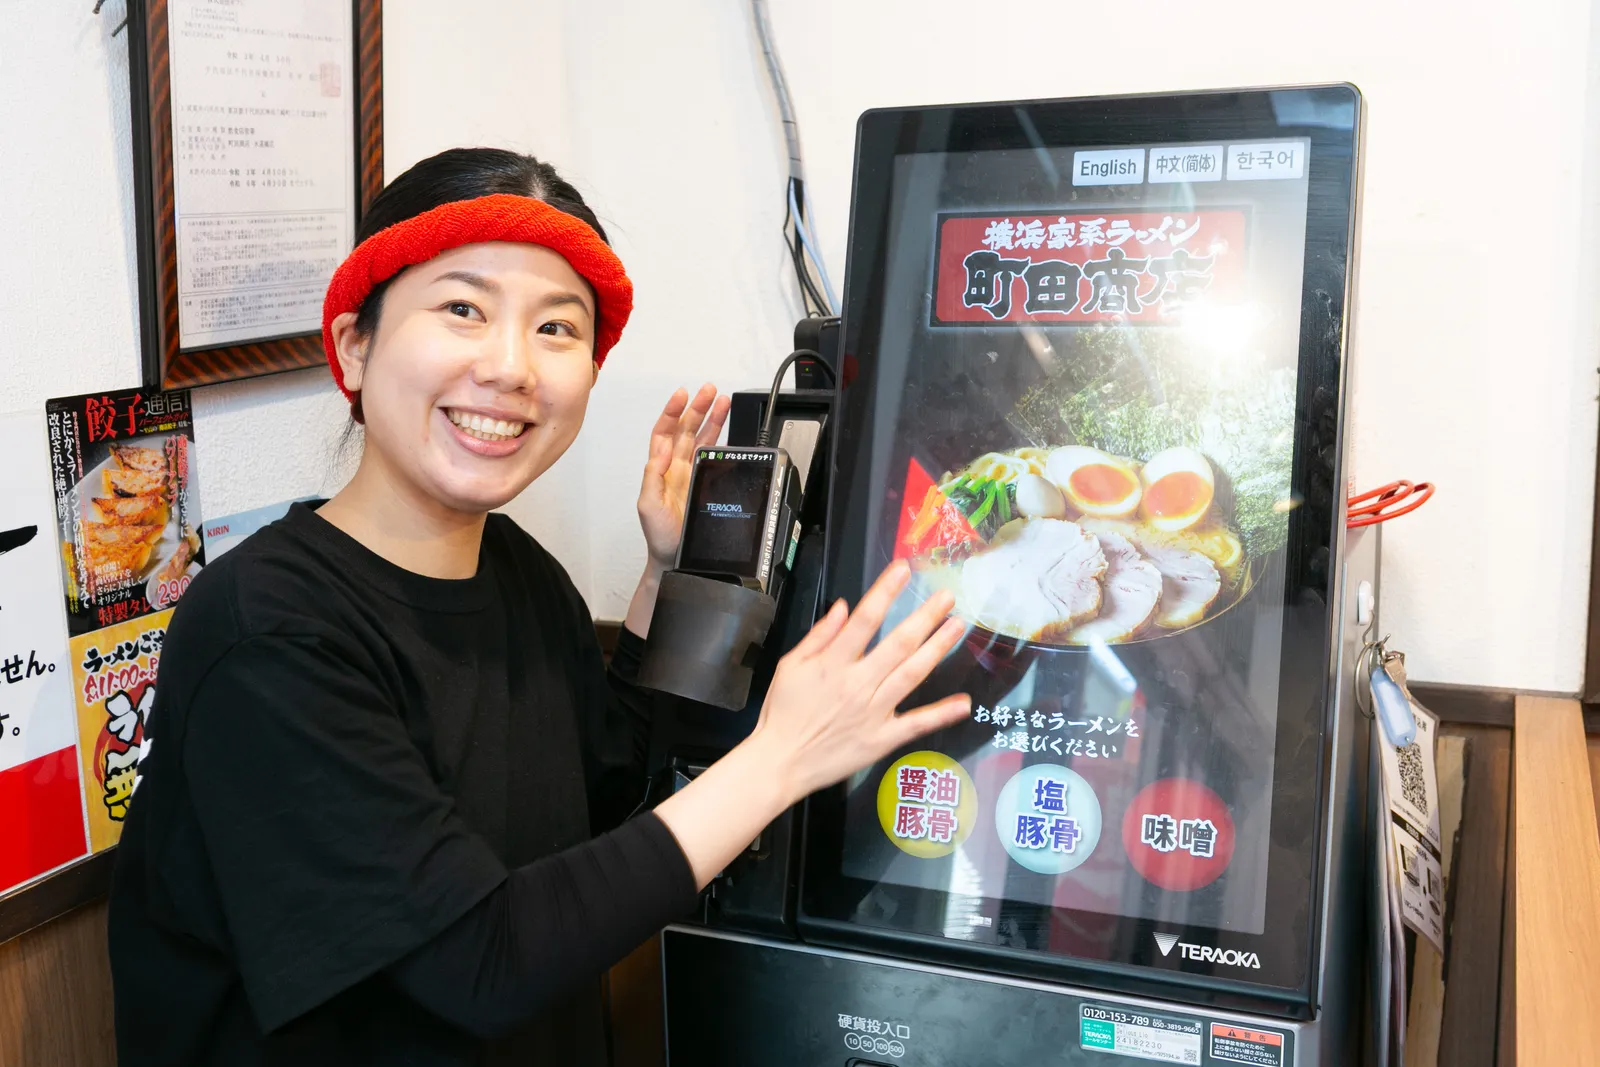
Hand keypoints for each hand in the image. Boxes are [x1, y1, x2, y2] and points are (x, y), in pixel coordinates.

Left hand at [638, 384, 730, 570]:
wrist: (676, 557)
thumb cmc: (659, 535)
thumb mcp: (648, 505)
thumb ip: (652, 475)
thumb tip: (660, 448)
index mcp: (660, 468)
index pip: (664, 432)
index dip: (672, 412)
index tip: (682, 395)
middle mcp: (676, 468)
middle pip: (686, 429)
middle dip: (697, 408)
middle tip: (710, 390)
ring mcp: (692, 474)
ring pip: (702, 439)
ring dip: (712, 419)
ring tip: (723, 401)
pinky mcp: (707, 484)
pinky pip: (714, 457)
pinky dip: (722, 441)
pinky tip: (729, 431)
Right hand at [749, 560, 970, 803]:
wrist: (780, 763)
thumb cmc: (782, 712)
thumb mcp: (790, 666)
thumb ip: (819, 635)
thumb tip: (845, 606)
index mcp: (832, 663)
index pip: (865, 620)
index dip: (885, 592)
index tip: (903, 570)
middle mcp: (857, 684)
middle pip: (897, 644)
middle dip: (924, 617)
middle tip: (947, 597)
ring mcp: (872, 712)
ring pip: (911, 675)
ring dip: (937, 649)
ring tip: (957, 627)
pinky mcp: (881, 739)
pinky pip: (915, 725)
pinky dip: (940, 714)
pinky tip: (963, 703)